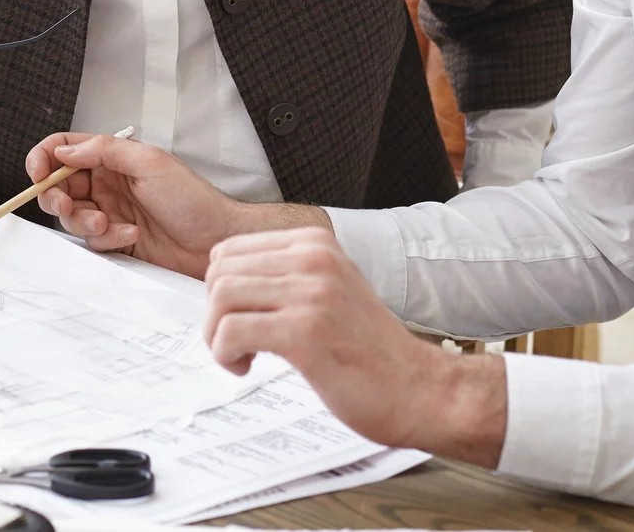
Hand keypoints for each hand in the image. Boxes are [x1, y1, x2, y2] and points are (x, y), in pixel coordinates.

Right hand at [25, 133, 324, 279]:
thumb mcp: (150, 163)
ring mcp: (109, 212)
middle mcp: (107, 183)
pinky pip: (91, 241)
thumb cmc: (193, 200)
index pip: (65, 149)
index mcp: (113, 158)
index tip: (38, 172)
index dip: (44, 158)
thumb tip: (65, 150)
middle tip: (69, 205)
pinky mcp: (114, 239)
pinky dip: (106, 239)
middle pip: (59, 186)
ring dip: (85, 221)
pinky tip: (130, 236)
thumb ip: (104, 151)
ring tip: (110, 224)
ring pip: (72, 216)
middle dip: (57, 197)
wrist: (215, 240)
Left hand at [202, 228, 505, 465]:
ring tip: (241, 356)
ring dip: (217, 336)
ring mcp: (311, 292)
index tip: (238, 319)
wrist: (420, 389)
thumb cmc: (371, 352)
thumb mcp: (330, 292)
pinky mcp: (306, 330)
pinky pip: (231, 331)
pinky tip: (247, 368)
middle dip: (213, 313)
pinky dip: (226, 354)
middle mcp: (314, 258)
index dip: (220, 290)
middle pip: (219, 270)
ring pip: (221, 298)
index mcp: (316, 244)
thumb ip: (286, 278)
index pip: (230, 249)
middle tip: (236, 343)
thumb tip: (223, 284)